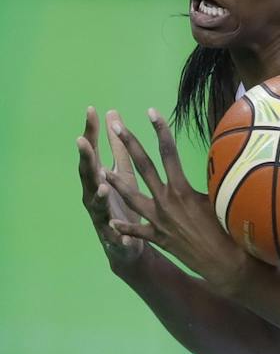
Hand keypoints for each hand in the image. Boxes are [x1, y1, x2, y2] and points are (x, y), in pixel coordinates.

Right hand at [77, 107, 145, 269]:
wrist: (125, 244)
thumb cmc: (125, 201)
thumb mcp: (123, 171)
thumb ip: (118, 146)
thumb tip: (112, 114)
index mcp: (99, 177)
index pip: (94, 151)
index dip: (91, 131)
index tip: (92, 110)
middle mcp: (94, 194)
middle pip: (88, 173)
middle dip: (85, 157)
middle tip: (81, 141)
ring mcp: (101, 215)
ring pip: (97, 203)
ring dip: (98, 194)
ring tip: (102, 187)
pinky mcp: (113, 236)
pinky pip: (115, 235)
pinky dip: (118, 233)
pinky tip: (123, 234)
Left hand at [102, 109, 250, 293]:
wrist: (226, 263)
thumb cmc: (232, 229)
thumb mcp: (223, 199)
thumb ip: (214, 180)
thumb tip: (217, 162)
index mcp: (182, 189)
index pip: (168, 153)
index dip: (159, 130)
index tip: (150, 112)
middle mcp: (166, 201)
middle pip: (143, 167)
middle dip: (128, 144)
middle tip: (116, 125)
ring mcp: (158, 220)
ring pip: (132, 197)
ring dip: (116, 184)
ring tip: (102, 171)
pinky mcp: (158, 238)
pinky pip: (137, 231)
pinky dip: (125, 227)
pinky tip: (113, 222)